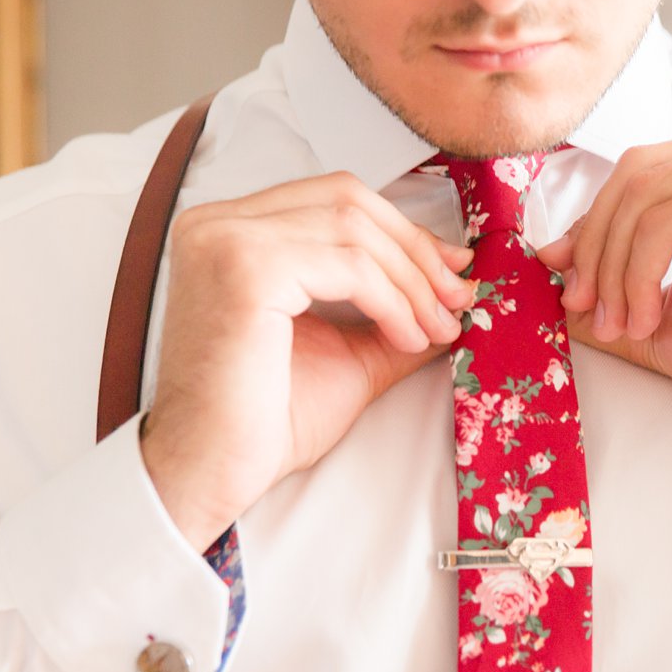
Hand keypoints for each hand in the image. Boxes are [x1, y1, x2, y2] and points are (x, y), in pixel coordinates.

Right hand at [141, 171, 474, 551]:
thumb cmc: (265, 420)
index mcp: (230, 230)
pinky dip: (393, 300)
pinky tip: (408, 338)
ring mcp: (226, 240)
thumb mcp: (346, 350)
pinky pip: (349, 266)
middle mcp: (217, 222)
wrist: (213, 471)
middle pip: (347, 199)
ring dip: (412, 280)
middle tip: (457, 297)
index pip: (333, 199)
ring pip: (354, 229)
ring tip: (438, 329)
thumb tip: (458, 289)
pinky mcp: (246, 268)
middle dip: (415, 249)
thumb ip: (393, 312)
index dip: (401, 230)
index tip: (451, 270)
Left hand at [536, 134, 671, 481]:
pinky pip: (664, 220)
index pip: (642, 173)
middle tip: (585, 310)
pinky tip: (647, 319)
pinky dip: (637, 273)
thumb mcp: (664, 312)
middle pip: (634, 174)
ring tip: (621, 326)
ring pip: (642, 195)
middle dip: (596, 246)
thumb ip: (610, 281)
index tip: (568, 285)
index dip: (593, 225)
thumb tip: (542, 262)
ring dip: (613, 268)